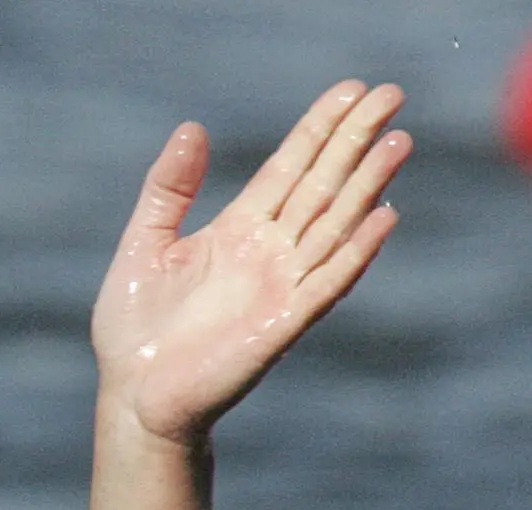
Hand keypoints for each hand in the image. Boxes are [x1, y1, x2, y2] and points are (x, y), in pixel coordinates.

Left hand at [92, 80, 407, 445]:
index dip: (319, 129)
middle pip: (321, 185)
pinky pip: (328, 282)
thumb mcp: (144, 245)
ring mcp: (281, 286)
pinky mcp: (283, 324)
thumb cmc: (136, 328)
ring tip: (399, 141)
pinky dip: (356, 251)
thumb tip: (192, 127)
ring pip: (334, 225)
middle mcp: (268, 252)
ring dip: (367, 185)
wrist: (133, 396)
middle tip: (392, 93)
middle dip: (355, 141)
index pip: (289, 167)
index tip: (352, 90)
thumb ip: (168, 189)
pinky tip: (383, 216)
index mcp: (237, 229)